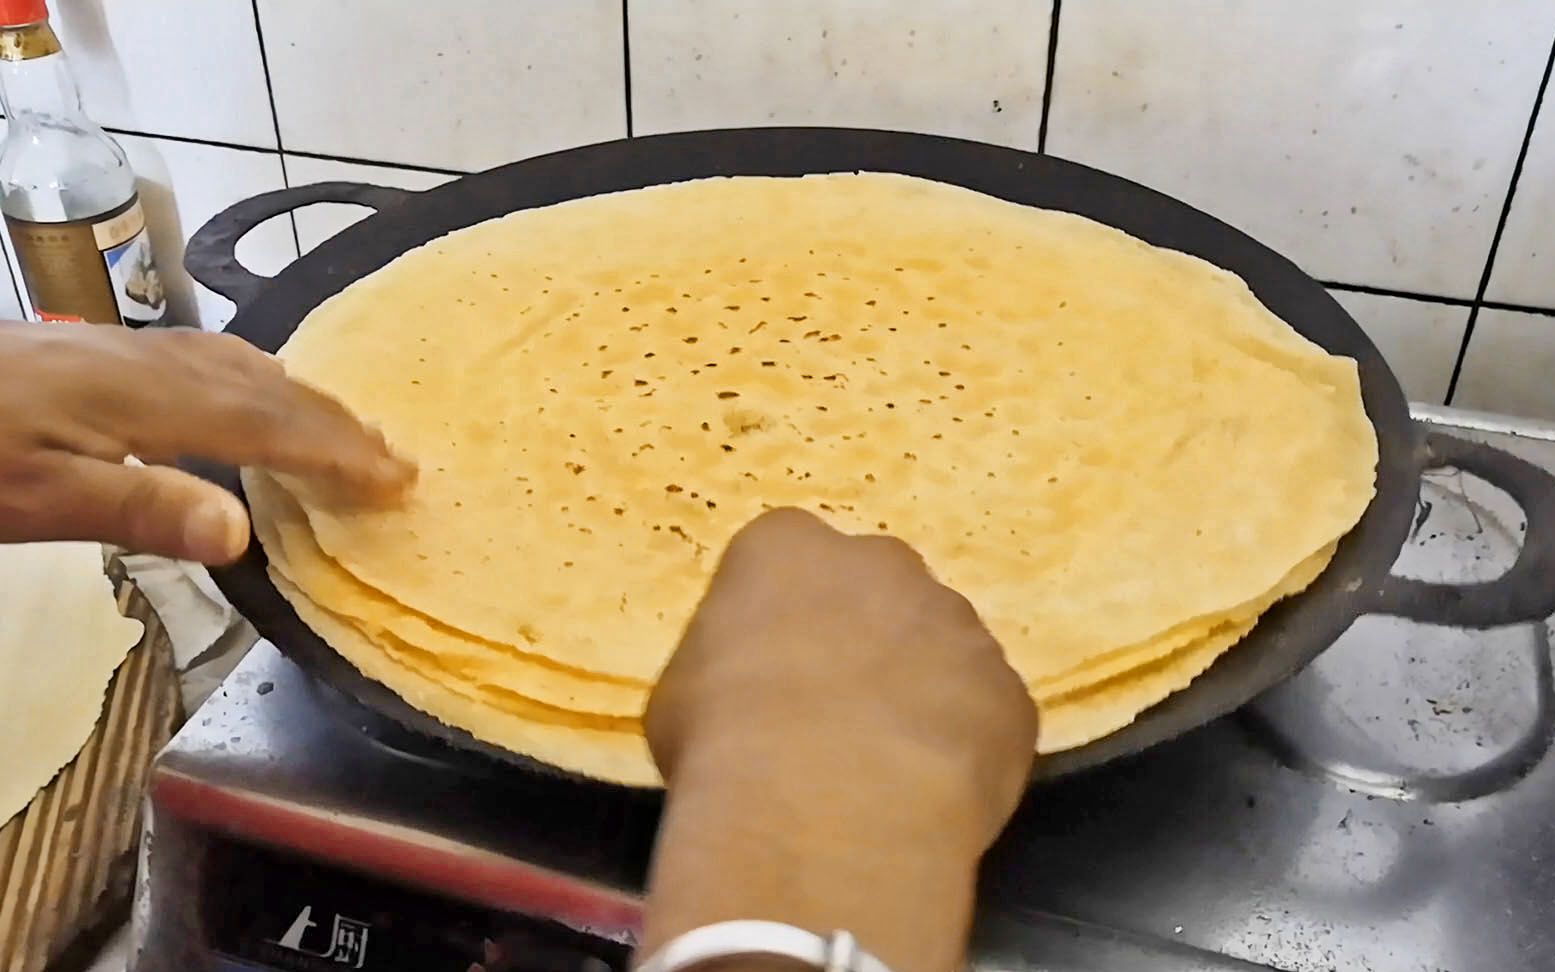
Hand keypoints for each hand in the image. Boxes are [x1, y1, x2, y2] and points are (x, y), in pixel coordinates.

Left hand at [0, 322, 415, 563]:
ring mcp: (121, 350)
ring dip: (300, 399)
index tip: (397, 481)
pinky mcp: (98, 354)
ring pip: (237, 364)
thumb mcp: (27, 501)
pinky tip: (248, 390)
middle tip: (395, 460)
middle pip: (263, 386)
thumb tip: (242, 532)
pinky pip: (208, 358)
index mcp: (140, 397)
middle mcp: (145, 360)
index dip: (336, 452)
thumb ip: (135, 508)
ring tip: (344, 429)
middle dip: (334, 422)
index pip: (265, 424)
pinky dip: (256, 380)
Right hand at [640, 509, 1037, 971]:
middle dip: (865, 637)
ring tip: (887, 768)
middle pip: (879, 589)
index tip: (771, 668)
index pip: (788, 556)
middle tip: (836, 714)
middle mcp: (885, 564)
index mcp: (788, 548)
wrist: (822, 810)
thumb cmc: (723, 745)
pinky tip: (928, 797)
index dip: (784, 613)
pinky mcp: (1012, 694)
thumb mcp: (681, 699)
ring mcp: (960, 624)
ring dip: (922, 692)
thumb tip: (742, 698)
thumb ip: (722, 674)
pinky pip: (988, 716)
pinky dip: (966, 749)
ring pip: (943, 649)